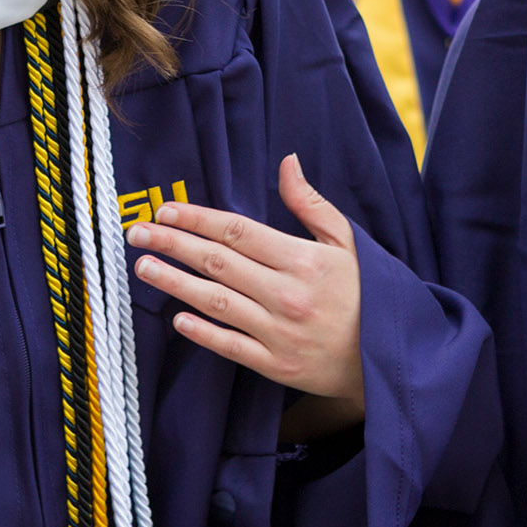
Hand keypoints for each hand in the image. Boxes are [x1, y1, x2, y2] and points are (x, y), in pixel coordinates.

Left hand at [125, 155, 364, 432]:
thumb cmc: (366, 292)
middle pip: (218, 263)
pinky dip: (202, 332)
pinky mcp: (276, 365)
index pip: (238, 232)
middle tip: (138, 234)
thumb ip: (311, 203)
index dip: (198, 219)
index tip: (166, 211)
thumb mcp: (347, 242)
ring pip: (217, 303)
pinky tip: (177, 319)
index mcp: (304, 260)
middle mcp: (287, 294)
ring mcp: (279, 332)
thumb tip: (287, 162)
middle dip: (173, 245)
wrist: (388, 358)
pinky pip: (230, 346)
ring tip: (144, 268)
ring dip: (176, 283)